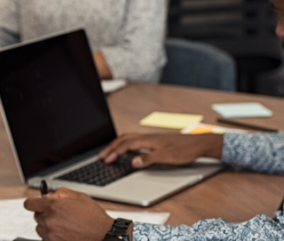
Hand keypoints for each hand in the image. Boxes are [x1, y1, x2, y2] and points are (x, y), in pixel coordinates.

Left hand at [24, 188, 115, 240]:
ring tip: (63, 225)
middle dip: (44, 213)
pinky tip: (64, 234)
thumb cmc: (94, 218)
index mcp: (53, 207)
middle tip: (58, 214)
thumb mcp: (79, 197)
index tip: (36, 203)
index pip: (29, 203)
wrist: (105, 236)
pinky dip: (52, 236)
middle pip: (36, 216)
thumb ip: (61, 193)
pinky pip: (47, 239)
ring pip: (40, 229)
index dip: (33, 202)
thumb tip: (50, 195)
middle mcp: (50, 221)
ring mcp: (52, 236)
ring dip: (48, 226)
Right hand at [100, 132, 222, 167]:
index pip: (125, 145)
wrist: (198, 143)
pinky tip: (127, 149)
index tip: (105, 160)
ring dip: (117, 144)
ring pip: (128, 138)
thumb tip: (133, 162)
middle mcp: (147, 137)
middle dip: (111, 147)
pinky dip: (125, 144)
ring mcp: (150, 138)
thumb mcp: (167, 157)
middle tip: (101, 156)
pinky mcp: (154, 140)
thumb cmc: (184, 150)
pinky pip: (134, 139)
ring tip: (110, 151)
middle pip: (123, 139)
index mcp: (147, 140)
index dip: (114, 152)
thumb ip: (149, 159)